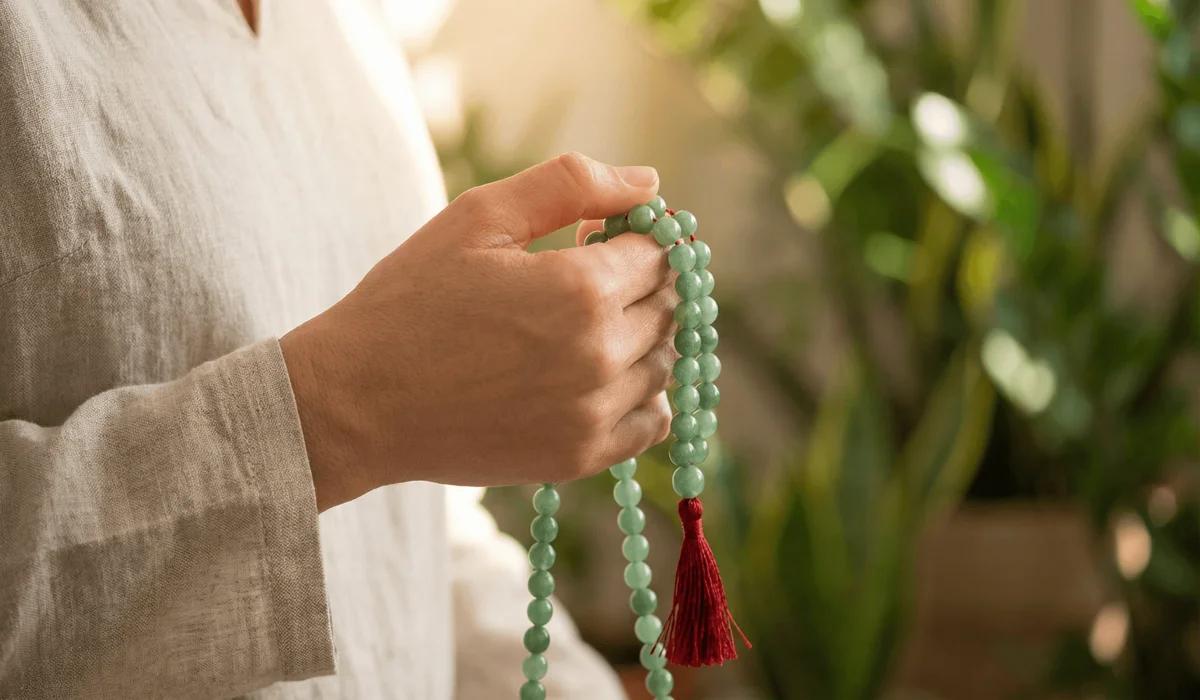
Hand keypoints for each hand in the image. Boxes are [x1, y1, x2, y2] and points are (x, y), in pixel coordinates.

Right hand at [281, 153, 677, 510]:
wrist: (356, 403)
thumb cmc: (410, 301)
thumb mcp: (478, 218)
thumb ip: (569, 185)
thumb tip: (649, 182)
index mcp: (581, 288)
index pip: (661, 251)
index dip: (634, 234)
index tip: (592, 236)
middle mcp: (601, 355)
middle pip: (669, 305)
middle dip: (638, 281)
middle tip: (578, 277)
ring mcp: (594, 413)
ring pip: (665, 361)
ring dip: (639, 336)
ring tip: (576, 327)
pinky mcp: (579, 456)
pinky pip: (652, 421)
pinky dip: (642, 394)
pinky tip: (598, 375)